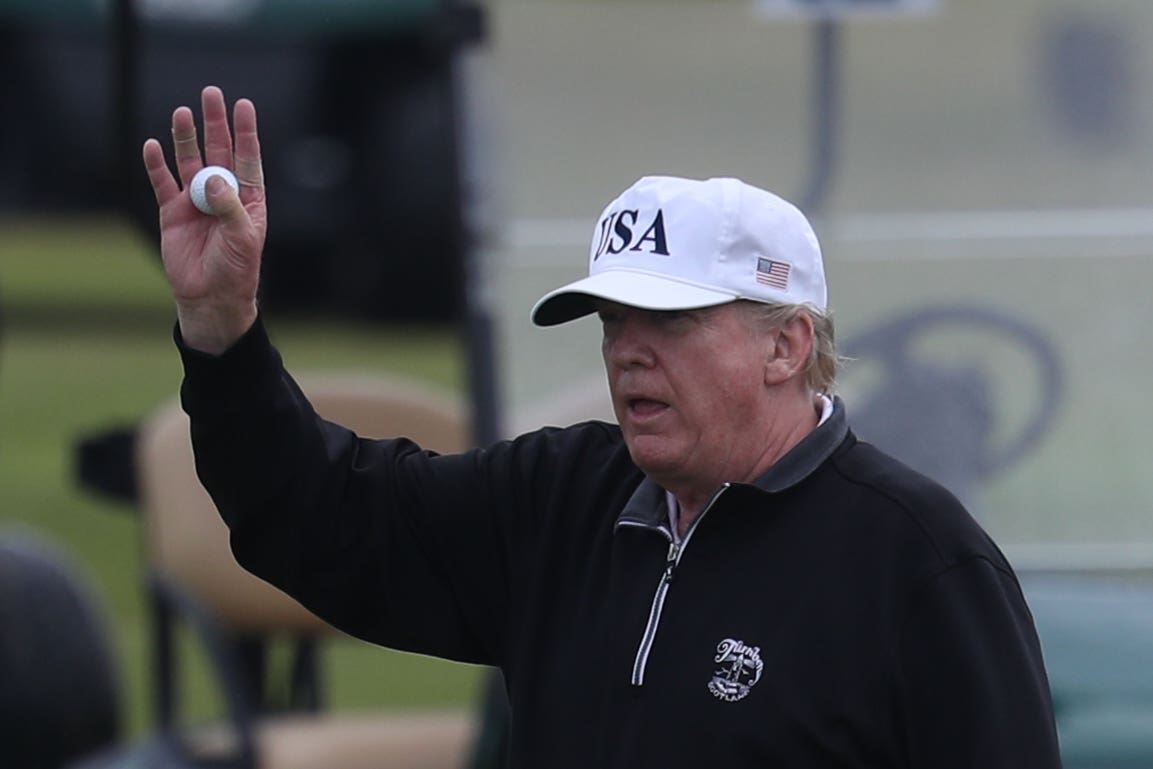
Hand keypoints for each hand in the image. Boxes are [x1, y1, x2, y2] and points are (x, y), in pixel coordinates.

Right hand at [143, 85, 266, 353]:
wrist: (210, 296)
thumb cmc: (236, 269)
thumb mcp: (241, 238)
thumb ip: (228, 206)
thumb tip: (213, 177)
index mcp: (247, 198)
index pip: (247, 158)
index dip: (245, 132)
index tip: (244, 105)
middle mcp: (222, 193)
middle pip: (217, 150)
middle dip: (214, 123)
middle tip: (211, 93)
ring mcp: (196, 200)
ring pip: (189, 161)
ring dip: (185, 138)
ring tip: (182, 113)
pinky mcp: (172, 211)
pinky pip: (162, 183)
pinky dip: (156, 165)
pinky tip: (153, 144)